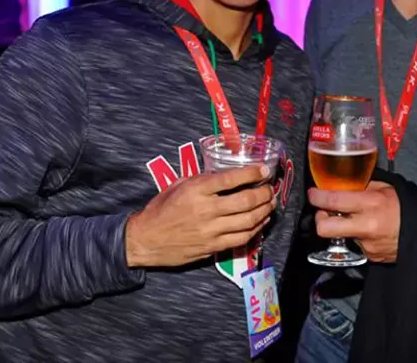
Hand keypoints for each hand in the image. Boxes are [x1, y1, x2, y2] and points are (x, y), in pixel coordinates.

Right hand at [126, 165, 274, 267]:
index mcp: (196, 190)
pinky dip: (256, 229)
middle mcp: (206, 210)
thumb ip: (203, 180)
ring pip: (248, 221)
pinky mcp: (213, 246)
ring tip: (270, 203)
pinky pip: (242, 238)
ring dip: (265, 211)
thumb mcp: (179, 185)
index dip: (252, 174)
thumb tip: (229, 175)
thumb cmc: (161, 209)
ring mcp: (211, 230)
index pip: (231, 179)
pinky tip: (261, 221)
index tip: (264, 170)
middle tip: (270, 188)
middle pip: (246, 201)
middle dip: (264, 193)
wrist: (145, 240)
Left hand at [309, 181, 399, 262]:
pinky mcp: (369, 257)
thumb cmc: (405, 206)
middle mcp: (365, 226)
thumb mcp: (384, 188)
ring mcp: (366, 245)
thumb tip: (342, 184)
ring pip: (339, 237)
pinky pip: (354, 246)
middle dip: (320, 219)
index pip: (333, 200)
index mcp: (370, 204)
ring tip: (356, 220)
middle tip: (325, 212)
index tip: (313, 194)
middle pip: (325, 228)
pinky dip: (357, 238)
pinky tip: (369, 231)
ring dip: (342, 228)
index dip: (317, 197)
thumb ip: (361, 186)